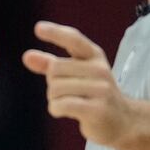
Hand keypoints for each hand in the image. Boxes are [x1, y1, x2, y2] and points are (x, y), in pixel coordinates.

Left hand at [21, 21, 133, 146]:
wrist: (123, 121)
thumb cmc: (93, 95)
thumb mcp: (75, 75)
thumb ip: (51, 64)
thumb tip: (27, 56)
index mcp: (94, 56)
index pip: (74, 39)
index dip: (55, 33)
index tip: (38, 28)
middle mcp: (100, 69)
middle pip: (55, 69)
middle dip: (51, 84)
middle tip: (64, 93)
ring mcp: (101, 89)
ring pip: (56, 89)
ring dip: (53, 99)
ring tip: (66, 103)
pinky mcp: (97, 109)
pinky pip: (62, 105)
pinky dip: (56, 109)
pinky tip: (62, 111)